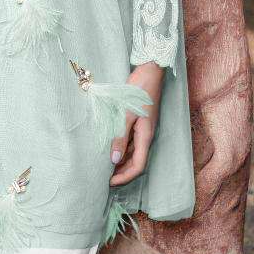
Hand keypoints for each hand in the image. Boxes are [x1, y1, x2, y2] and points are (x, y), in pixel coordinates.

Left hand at [108, 62, 164, 186]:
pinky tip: (110, 146)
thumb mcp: (126, 113)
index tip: (109, 183)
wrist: (150, 70)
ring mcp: (144, 128)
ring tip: (104, 165)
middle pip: (135, 161)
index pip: (138, 166)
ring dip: (120, 160)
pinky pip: (131, 140)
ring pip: (132, 151)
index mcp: (146, 136)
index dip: (124, 177)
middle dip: (121, 172)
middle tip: (103, 177)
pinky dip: (121, 147)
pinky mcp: (140, 121)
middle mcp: (146, 135)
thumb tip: (113, 160)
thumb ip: (120, 136)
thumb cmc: (139, 90)